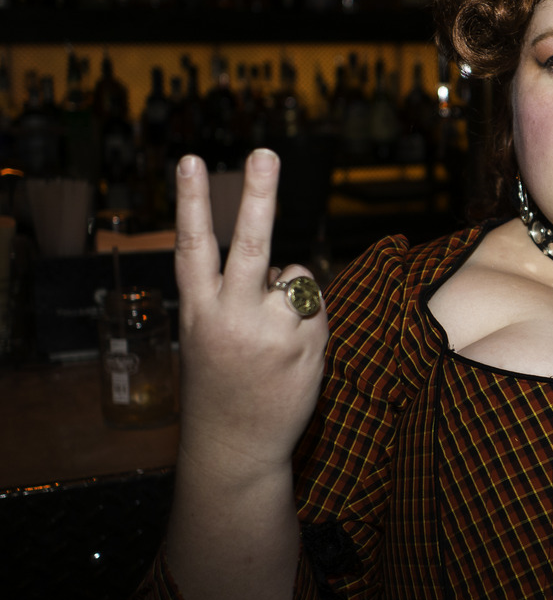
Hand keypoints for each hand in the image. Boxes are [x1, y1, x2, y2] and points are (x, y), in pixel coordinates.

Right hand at [174, 149, 327, 480]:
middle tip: (264, 153)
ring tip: (273, 337)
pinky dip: (309, 320)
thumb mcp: (210, 335)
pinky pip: (317, 307)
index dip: (190, 200)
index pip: (192, 246)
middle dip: (258, 195)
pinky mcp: (307, 346)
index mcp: (199, 310)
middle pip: (249, 244)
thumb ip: (238, 297)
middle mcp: (231, 316)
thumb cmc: (223, 383)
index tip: (189, 159)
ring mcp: (271, 332)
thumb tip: (282, 270)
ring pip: (297, 277)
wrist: (235, 446)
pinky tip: (291, 352)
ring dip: (291, 293)